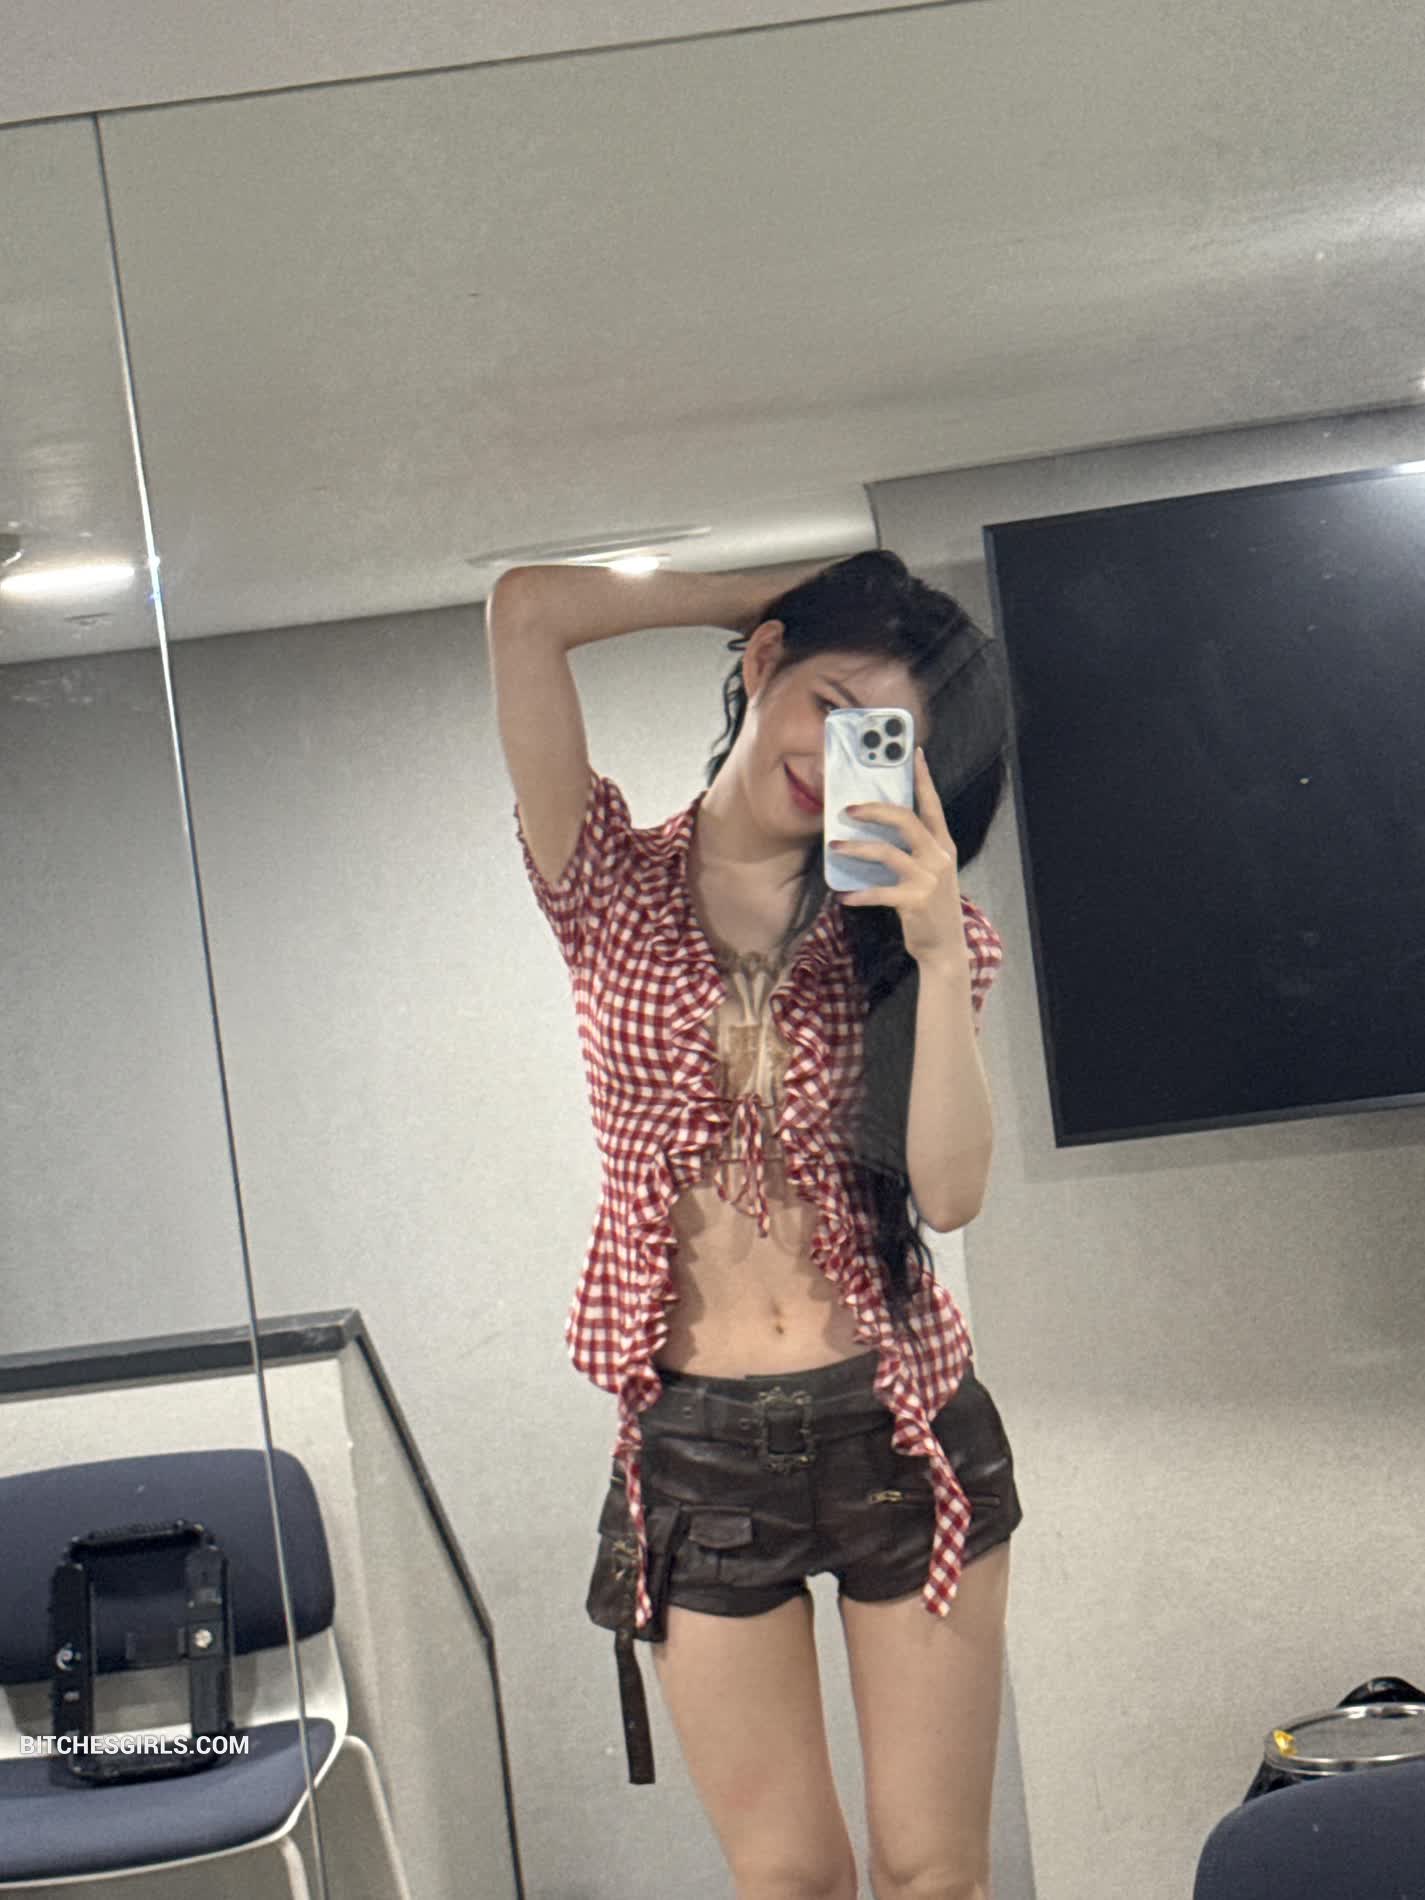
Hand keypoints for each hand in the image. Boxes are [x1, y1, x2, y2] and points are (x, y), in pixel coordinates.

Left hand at [827, 747, 968, 972]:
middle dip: (874, 809)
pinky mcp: (915, 901)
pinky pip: (880, 891)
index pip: (932, 804)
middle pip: (905, 819)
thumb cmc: (930, 907)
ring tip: (834, 846)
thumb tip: (878, 831)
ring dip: (856, 848)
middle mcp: (939, 857)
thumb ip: (913, 851)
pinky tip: (844, 897)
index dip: (923, 778)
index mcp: (943, 845)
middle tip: (847, 808)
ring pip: (887, 851)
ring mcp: (929, 878)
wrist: (944, 948)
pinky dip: (860, 894)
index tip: (914, 753)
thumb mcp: (929, 873)